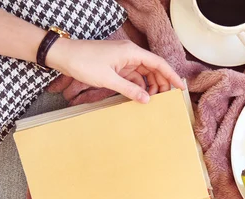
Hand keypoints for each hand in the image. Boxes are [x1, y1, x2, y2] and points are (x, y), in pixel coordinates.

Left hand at [46, 39, 184, 102]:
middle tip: (166, 100)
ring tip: (152, 100)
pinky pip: (132, 76)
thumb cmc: (84, 62)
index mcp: (131, 52)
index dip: (171, 75)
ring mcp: (122, 59)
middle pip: (153, 68)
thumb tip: (146, 99)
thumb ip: (129, 90)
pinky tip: (138, 96)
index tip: (180, 87)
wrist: (63, 55)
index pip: (158, 63)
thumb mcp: (108, 80)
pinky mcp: (115, 65)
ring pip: (143, 73)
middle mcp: (130, 54)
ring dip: (149, 85)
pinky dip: (137, 85)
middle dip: (161, 83)